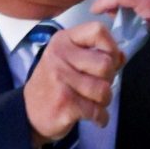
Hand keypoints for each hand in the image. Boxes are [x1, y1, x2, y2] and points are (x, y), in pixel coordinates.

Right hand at [22, 22, 124, 145]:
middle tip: (97, 86)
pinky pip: (97, 110)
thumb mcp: (69, 61)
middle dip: (109, 80)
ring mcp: (60, 80)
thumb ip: (96, 54)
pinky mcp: (64, 103)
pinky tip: (95, 117)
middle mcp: (59, 56)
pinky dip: (101, 118)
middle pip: (106, 64)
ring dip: (104, 101)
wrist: (28, 113)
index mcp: (63, 41)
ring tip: (94, 102)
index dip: (111, 47)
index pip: (98, 30)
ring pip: (104, 89)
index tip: (109, 60)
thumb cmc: (53, 84)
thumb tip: (122, 55)